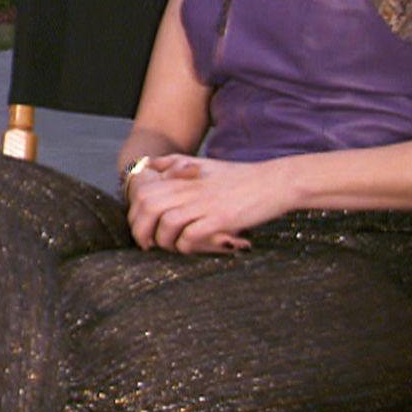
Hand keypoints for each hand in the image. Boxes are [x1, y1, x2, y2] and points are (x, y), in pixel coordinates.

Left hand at [127, 155, 289, 254]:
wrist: (275, 182)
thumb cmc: (240, 177)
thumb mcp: (204, 165)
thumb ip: (175, 163)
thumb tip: (148, 163)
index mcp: (184, 178)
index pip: (144, 193)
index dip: (135, 214)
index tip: (139, 228)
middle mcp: (191, 190)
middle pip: (148, 207)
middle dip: (141, 230)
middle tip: (146, 245)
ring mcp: (205, 204)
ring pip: (166, 223)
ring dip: (164, 240)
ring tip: (170, 247)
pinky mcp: (221, 219)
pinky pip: (191, 236)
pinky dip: (185, 246)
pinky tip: (191, 247)